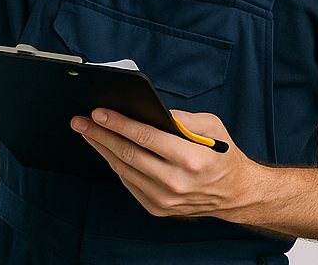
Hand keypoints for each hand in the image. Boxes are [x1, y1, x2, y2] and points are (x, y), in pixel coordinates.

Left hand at [71, 109, 258, 219]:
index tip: (98, 112)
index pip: (144, 137)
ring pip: (123, 169)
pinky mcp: (157, 208)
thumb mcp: (212, 126)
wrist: (236, 194)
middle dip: (100, 134)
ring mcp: (164, 199)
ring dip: (102, 149)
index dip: (118, 123)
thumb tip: (149, 109)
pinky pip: (128, 182)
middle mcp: (175, 182)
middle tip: (81, 121)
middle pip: (127, 153)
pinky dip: (115, 165)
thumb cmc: (223, 156)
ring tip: (88, 132)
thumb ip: (182, 117)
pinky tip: (106, 151)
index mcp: (190, 158)